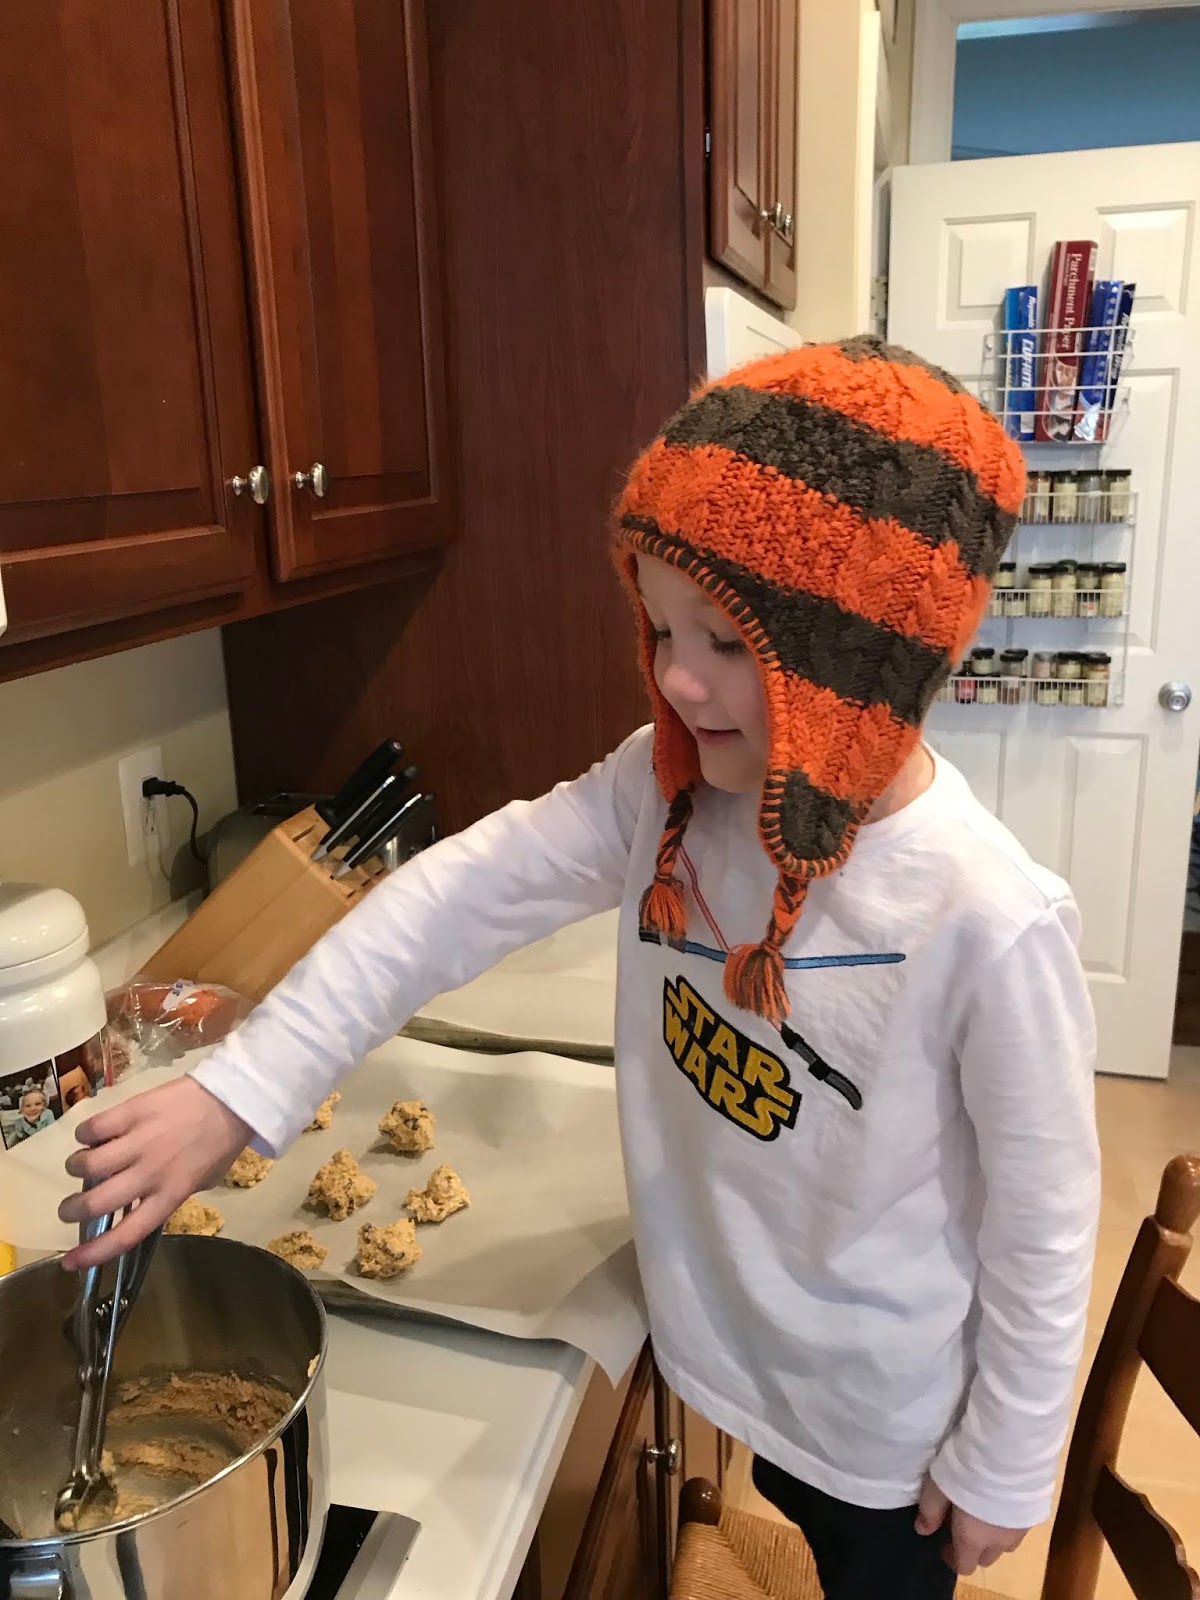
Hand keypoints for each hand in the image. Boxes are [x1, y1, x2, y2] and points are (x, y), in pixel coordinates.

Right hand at [59, 1077, 251, 1269]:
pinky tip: (92, 1135)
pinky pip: (93, 1128)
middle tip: (68, 1208)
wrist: (233, 1099)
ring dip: (76, 1168)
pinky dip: (84, 1135)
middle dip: (71, 1211)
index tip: (69, 1263)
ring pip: (88, 1165)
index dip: (94, 1253)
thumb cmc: (220, 1144)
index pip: (126, 1235)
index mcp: (170, 1195)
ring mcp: (140, 1141)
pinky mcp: (133, 1111)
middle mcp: (151, 1173)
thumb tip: (138, 1202)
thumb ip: (169, 1195)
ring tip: (81, 1165)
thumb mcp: (201, 1182)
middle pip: (97, 1203)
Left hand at [915, 1479, 1026, 1573]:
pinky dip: (1009, 1519)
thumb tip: (923, 1530)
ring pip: (1006, 1543)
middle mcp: (1001, 1541)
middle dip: (973, 1548)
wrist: (1011, 1448)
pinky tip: (1002, 1496)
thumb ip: (930, 1511)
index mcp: (975, 1539)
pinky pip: (1020, 1525)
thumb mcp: (938, 1485)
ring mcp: (1022, 1527)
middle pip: (986, 1557)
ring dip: (993, 1535)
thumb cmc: (969, 1468)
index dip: (952, 1558)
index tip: (944, 1542)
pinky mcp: (1036, 1510)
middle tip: (962, 1523)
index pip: (965, 1566)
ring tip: (983, 1509)